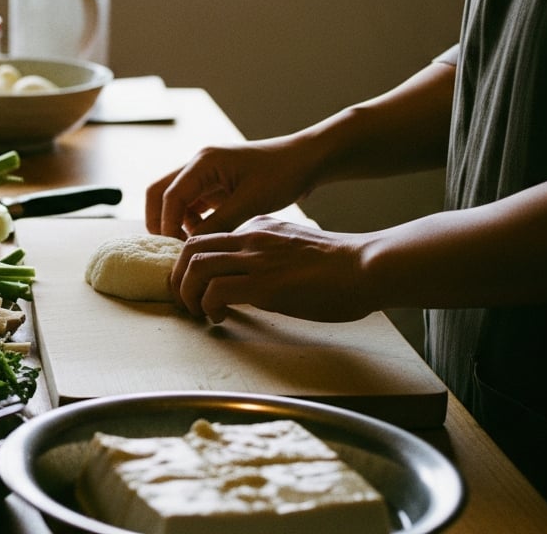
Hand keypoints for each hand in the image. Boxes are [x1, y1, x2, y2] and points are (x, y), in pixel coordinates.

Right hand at [146, 138, 317, 238]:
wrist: (306, 161)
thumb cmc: (282, 175)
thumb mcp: (251, 203)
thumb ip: (219, 224)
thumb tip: (193, 248)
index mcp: (204, 162)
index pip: (169, 195)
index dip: (167, 225)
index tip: (175, 252)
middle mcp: (198, 165)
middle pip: (159, 193)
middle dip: (159, 222)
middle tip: (172, 251)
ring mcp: (205, 174)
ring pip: (173, 201)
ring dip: (175, 224)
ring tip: (190, 249)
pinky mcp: (214, 185)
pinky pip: (191, 205)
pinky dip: (191, 223)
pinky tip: (206, 239)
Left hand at [169, 216, 377, 322]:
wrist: (368, 266)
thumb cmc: (342, 266)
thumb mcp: (296, 247)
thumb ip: (271, 253)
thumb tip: (253, 277)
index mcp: (259, 229)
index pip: (209, 238)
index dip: (193, 264)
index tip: (196, 286)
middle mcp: (251, 238)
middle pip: (190, 247)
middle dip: (178, 276)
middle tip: (185, 300)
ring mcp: (256, 259)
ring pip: (195, 267)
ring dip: (188, 293)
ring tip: (197, 312)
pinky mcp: (264, 284)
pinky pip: (216, 291)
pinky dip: (208, 306)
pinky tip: (219, 318)